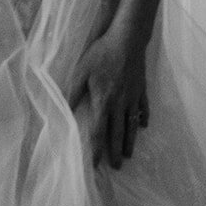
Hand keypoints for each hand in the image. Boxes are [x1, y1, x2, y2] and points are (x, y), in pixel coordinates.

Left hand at [67, 31, 149, 168]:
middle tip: (117, 167)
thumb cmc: (101, 54)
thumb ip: (72, 94)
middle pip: (118, 132)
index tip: (96, 165)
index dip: (97, 150)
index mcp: (104, 101)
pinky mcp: (141, 88)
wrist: (127, 39)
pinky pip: (143, 107)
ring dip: (130, 140)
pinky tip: (143, 125)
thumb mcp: (81, 72)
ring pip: (132, 124)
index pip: (99, 132)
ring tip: (129, 153)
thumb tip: (62, 112)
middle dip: (116, 151)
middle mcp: (120, 103)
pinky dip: (143, 118)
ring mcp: (133, 96)